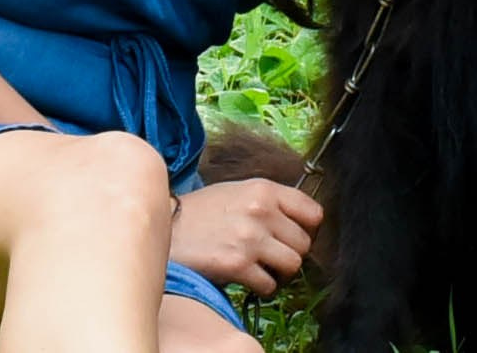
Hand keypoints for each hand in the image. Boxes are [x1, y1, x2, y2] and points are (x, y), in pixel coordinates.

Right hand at [168, 178, 323, 295]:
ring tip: (265, 270)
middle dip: (293, 254)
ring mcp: (250, 238)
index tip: (298, 238)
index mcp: (265, 190)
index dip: (309, 230)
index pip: (314, 213)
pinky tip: (249, 280)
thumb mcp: (239, 191)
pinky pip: (269, 284)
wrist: (162, 228)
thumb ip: (270, 202)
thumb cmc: (201, 211)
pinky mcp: (236, 264)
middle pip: (304, 243)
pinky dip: (262, 287)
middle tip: (276, 258)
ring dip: (281, 273)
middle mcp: (261, 211)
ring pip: (292, 264)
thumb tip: (301, 222)